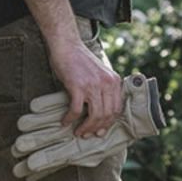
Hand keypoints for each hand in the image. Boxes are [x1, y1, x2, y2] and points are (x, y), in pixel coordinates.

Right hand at [11, 75, 166, 180]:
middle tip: (88, 134)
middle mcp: (107, 83)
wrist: (66, 46)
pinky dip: (71, 119)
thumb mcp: (99, 73)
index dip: (109, 123)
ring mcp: (93, 85)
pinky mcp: (78, 86)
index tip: (100, 130)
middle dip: (98, 128)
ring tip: (78, 132)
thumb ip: (103, 88)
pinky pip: (77, 110)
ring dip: (86, 127)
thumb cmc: (80, 61)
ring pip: (95, 115)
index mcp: (114, 80)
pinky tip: (65, 121)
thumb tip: (100, 111)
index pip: (117, 108)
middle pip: (107, 114)